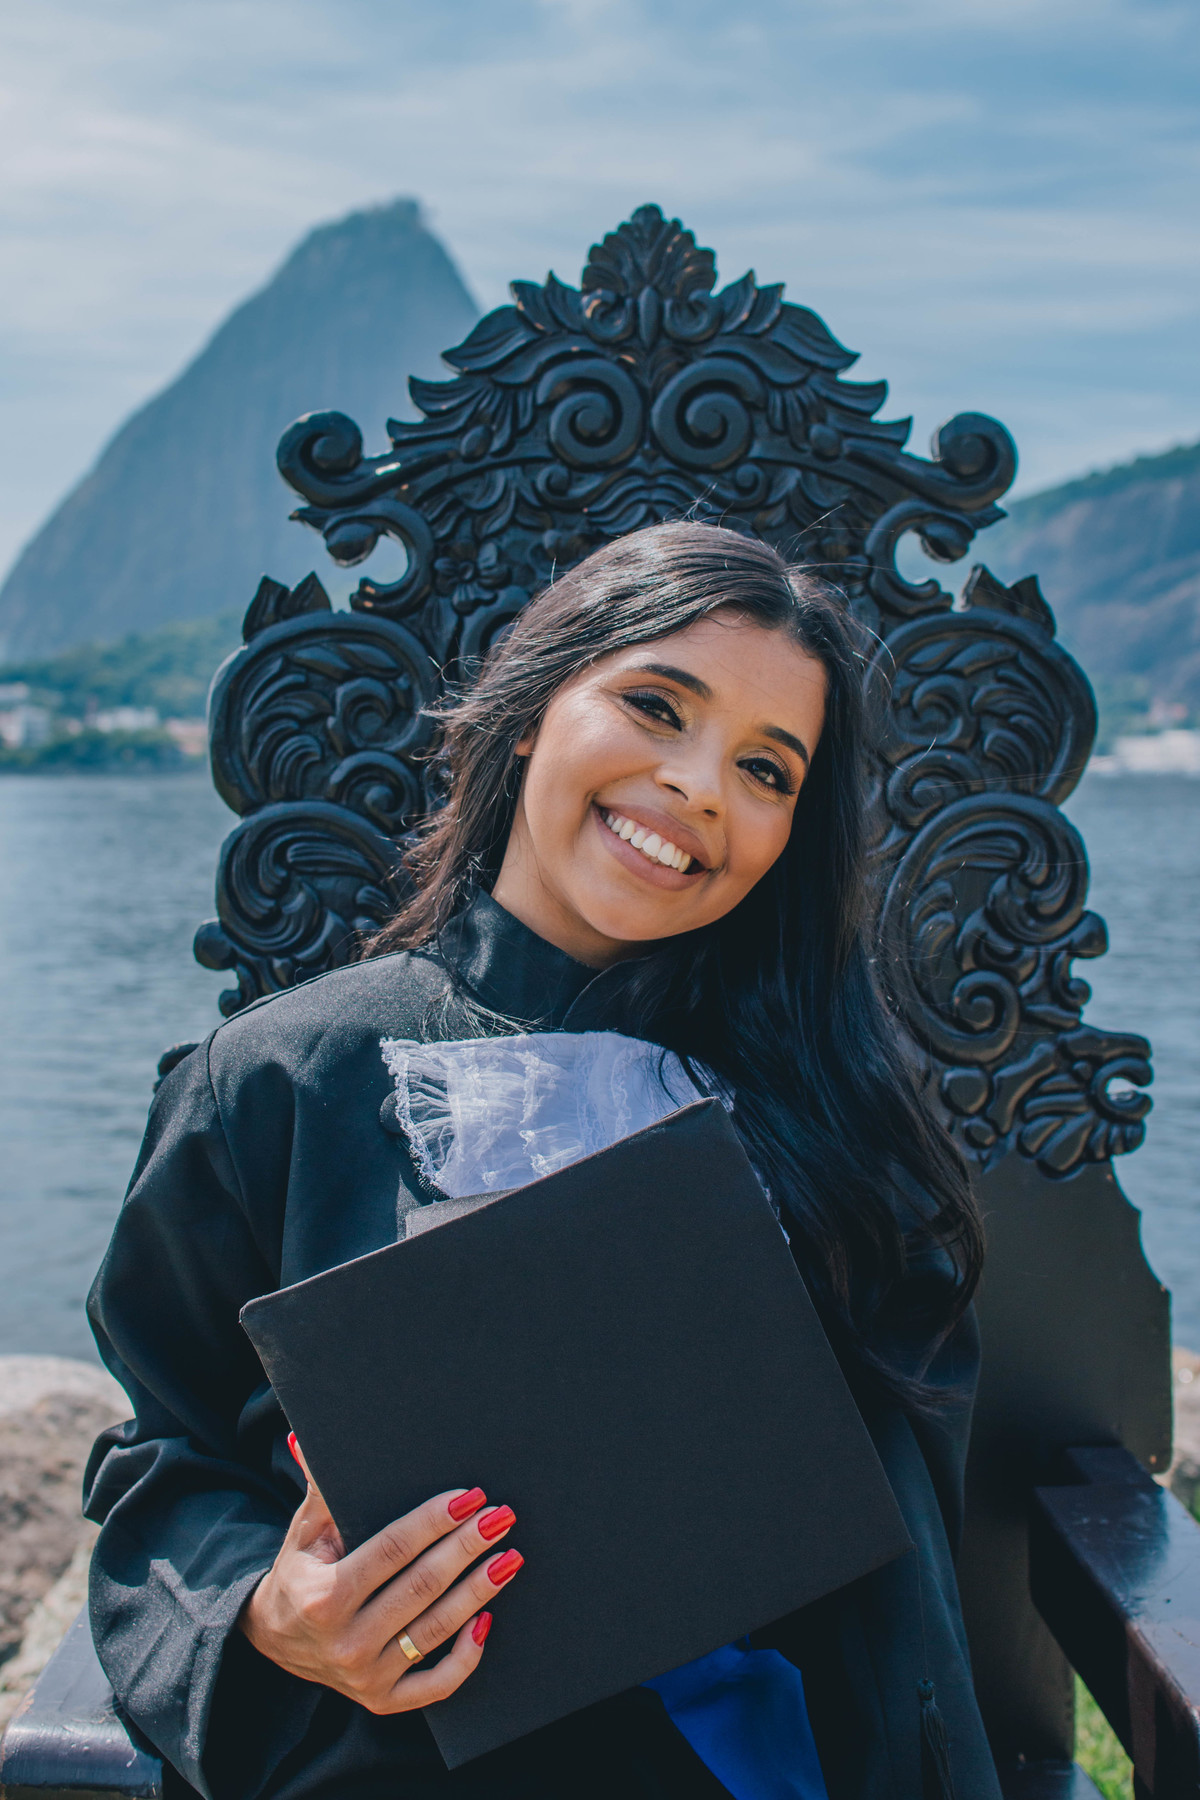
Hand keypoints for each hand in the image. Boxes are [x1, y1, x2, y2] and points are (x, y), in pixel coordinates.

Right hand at [239, 1436, 521, 1712]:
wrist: (273, 1640)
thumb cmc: (300, 1570)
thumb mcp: (304, 1531)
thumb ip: (318, 1489)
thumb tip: (310, 1438)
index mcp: (324, 1595)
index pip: (392, 1550)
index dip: (434, 1521)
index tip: (469, 1496)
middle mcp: (346, 1640)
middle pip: (422, 1587)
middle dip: (467, 1548)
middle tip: (501, 1517)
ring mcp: (366, 1675)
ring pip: (436, 1629)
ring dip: (479, 1591)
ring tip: (510, 1557)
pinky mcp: (383, 1699)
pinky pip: (436, 1684)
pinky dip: (466, 1656)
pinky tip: (488, 1621)